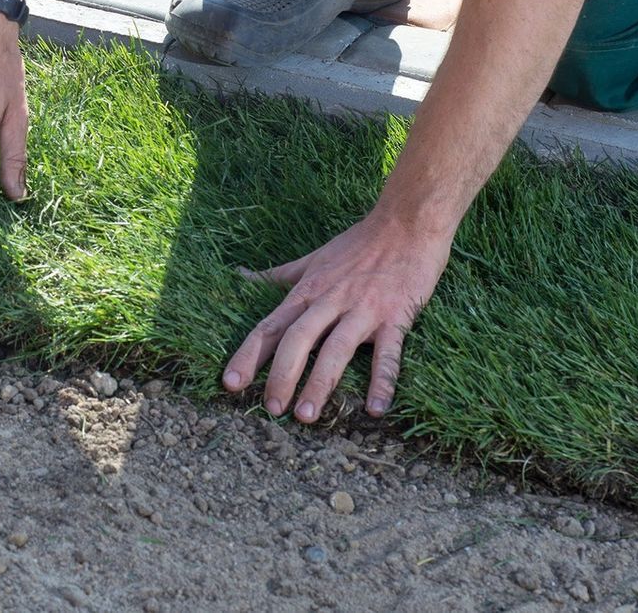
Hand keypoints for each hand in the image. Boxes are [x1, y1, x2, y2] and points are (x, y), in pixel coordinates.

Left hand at [221, 210, 452, 421]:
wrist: (407, 223)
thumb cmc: (358, 244)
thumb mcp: (312, 258)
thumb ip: (278, 274)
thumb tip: (241, 276)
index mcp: (308, 291)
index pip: (271, 326)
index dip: (249, 355)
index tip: (230, 384)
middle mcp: (330, 301)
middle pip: (298, 339)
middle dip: (281, 375)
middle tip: (271, 409)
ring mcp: (363, 310)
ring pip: (336, 349)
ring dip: (320, 383)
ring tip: (306, 415)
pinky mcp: (395, 316)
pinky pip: (387, 354)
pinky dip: (382, 381)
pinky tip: (375, 409)